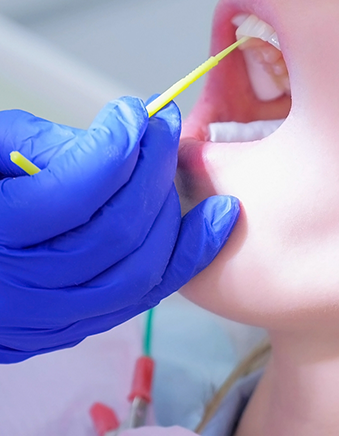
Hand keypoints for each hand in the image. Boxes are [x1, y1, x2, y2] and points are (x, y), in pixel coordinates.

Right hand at [0, 98, 238, 362]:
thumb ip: (48, 145)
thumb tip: (124, 138)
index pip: (76, 192)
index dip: (116, 145)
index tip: (134, 111)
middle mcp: (23, 289)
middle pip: (119, 229)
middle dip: (153, 169)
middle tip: (165, 129)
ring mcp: (51, 318)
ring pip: (141, 268)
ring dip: (172, 211)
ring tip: (181, 167)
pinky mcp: (77, 326)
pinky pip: (146, 295)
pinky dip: (186, 256)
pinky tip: (215, 221)